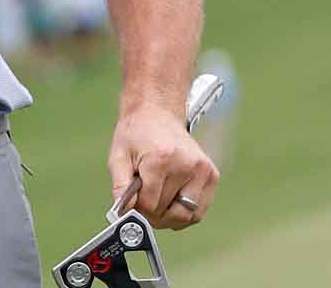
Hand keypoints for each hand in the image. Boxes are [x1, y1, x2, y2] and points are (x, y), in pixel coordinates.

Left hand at [107, 104, 219, 229]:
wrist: (158, 114)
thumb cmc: (137, 134)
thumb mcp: (118, 156)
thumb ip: (120, 185)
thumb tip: (125, 212)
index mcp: (161, 160)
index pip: (151, 204)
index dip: (138, 209)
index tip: (133, 203)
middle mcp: (187, 166)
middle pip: (171, 212)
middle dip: (154, 215)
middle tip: (143, 206)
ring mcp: (203, 171)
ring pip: (188, 216)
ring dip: (171, 218)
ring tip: (157, 205)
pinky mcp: (212, 175)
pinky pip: (199, 210)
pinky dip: (185, 213)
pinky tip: (171, 202)